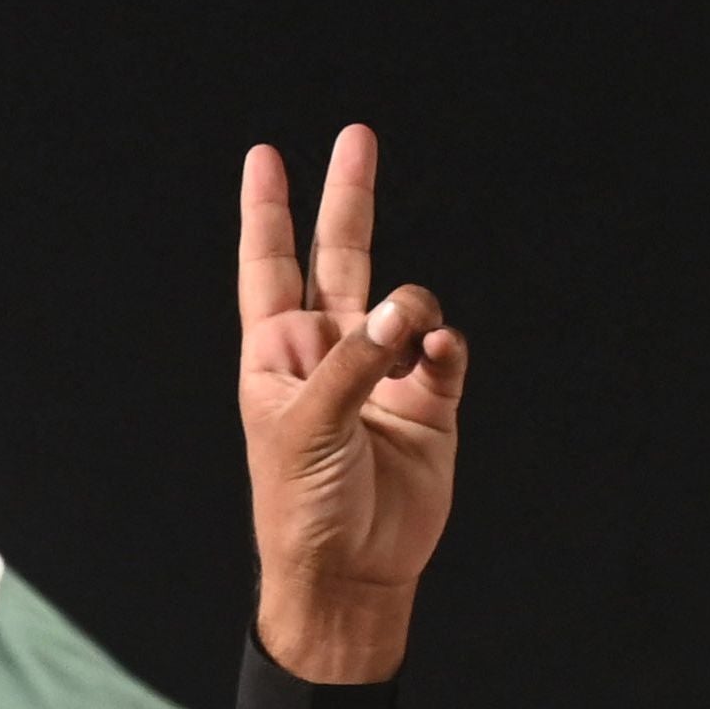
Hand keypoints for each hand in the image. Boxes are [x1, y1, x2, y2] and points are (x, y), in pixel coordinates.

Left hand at [236, 127, 464, 684]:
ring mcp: (381, 374)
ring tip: (409, 340)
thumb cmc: (302, 504)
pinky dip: (445, 346)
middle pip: (339, 257)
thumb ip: (354, 362)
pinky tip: (438, 356)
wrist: (351, 571)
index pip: (270, 265)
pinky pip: (444, 350)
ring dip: (410, 308)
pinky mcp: (429, 402)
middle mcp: (329, 352)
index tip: (265, 157)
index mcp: (277, 353)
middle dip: (348, 199)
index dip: (269, 212)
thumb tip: (401, 310)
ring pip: (403, 304)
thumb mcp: (306, 427)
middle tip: (357, 137)